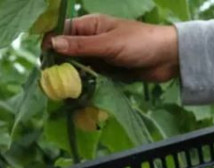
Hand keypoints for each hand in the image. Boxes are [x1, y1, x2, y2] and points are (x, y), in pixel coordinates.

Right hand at [46, 14, 178, 81]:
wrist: (169, 58)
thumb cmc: (140, 43)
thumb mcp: (108, 44)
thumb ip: (81, 46)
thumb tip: (52, 44)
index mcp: (90, 26)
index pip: (62, 32)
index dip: (50, 44)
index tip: (44, 62)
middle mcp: (92, 40)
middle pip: (67, 52)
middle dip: (59, 66)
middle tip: (52, 83)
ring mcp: (100, 56)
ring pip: (78, 67)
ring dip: (72, 78)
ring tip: (64, 93)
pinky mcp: (108, 71)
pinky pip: (91, 78)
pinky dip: (85, 85)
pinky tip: (78, 95)